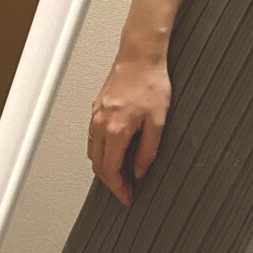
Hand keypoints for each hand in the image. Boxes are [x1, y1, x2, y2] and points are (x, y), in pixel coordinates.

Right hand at [88, 51, 171, 204]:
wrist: (140, 57)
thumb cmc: (151, 82)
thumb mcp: (158, 121)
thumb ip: (148, 150)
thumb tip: (140, 171)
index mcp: (116, 130)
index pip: (111, 169)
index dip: (119, 188)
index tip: (127, 196)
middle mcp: (101, 124)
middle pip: (98, 165)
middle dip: (111, 182)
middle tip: (126, 190)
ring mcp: (96, 116)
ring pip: (93, 153)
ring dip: (105, 168)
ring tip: (122, 175)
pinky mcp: (97, 109)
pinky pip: (93, 138)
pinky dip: (101, 152)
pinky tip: (114, 153)